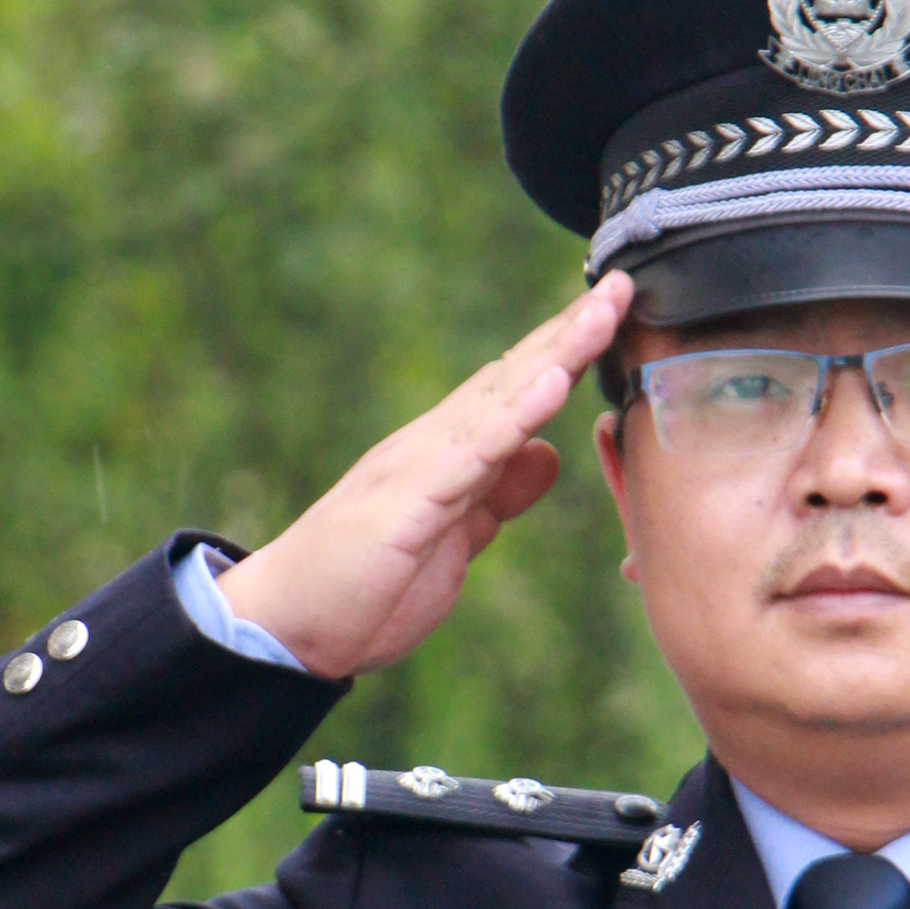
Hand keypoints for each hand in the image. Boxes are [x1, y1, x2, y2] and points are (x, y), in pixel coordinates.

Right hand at [224, 275, 633, 677]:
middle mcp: (436, 446)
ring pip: (500, 399)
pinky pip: (472, 453)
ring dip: (555, 354)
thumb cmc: (362, 585)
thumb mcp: (454, 539)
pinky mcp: (408, 502)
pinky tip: (553, 383)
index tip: (616, 311)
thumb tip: (546, 455)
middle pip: (515, 376)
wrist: (285, 625)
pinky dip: (515, 416)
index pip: (519, 390)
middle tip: (624, 283)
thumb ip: (498, 495)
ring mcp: (420, 467)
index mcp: (450, 456)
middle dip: (572, 330)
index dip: (568, 350)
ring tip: (601, 313)